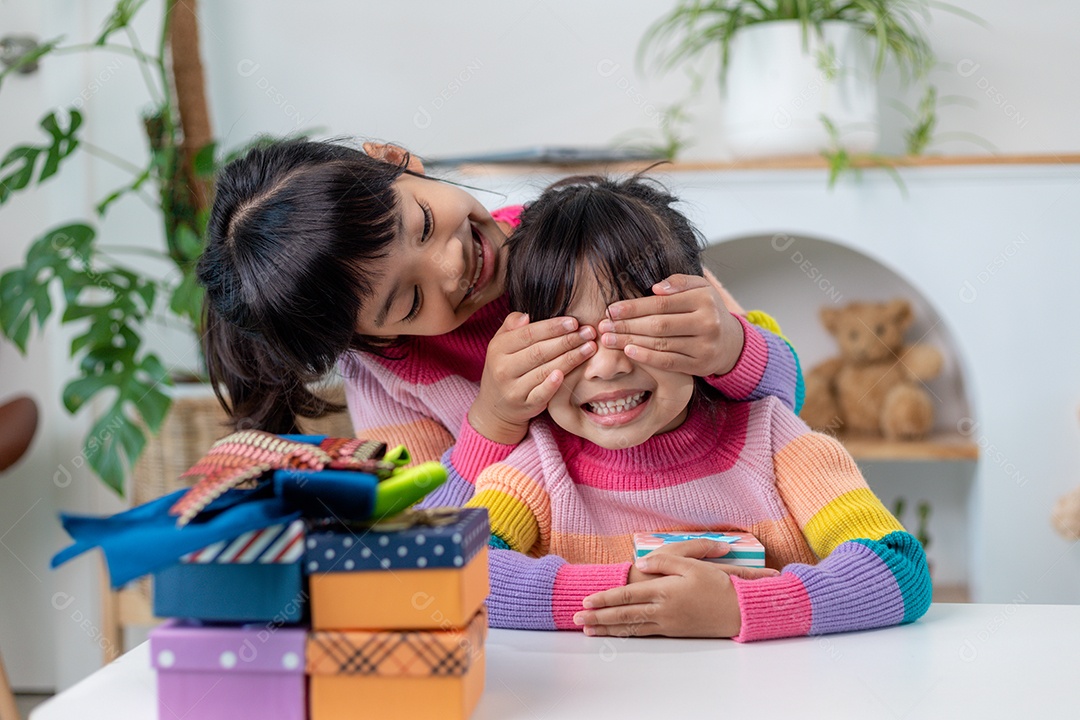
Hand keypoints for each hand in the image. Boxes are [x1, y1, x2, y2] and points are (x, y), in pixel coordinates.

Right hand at [468, 312, 595, 443]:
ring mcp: (513, 388)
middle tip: (589, 332)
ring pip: (544, 371)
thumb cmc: (506, 366)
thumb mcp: (502, 343)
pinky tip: (566, 374)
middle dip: (567, 340)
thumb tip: (527, 316)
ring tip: (590, 348)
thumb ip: (512, 325)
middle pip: (539, 351)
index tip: (574, 322)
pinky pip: (540, 395)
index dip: (552, 327)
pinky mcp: (524, 405)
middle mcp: (503, 368)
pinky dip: (552, 385)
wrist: (497, 405)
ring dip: (570, 359)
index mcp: (498, 348)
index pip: (528, 334)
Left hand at [575, 539, 778, 637]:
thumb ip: (663, 561)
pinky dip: (627, 634)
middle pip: (624, 614)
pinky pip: (645, 633)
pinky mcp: (674, 631)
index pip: (627, 595)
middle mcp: (662, 609)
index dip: (605, 599)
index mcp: (664, 590)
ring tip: (589, 630)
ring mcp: (667, 623)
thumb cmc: (716, 583)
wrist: (739, 608)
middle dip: (598, 617)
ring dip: (608, 629)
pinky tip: (617, 634)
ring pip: (631, 627)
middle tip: (577, 619)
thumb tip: (642, 563)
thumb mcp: (691, 563)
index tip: (587, 601)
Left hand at [598, 273, 744, 376]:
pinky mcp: (700, 365)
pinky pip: (668, 362)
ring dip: (630, 342)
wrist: (730, 341)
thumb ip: (679, 282)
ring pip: (661, 344)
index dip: (634, 307)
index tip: (611, 309)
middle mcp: (708, 323)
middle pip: (659, 325)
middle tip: (604, 326)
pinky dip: (646, 358)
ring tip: (609, 339)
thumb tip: (656, 288)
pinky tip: (628, 352)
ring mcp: (705, 346)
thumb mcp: (699, 288)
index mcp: (705, 299)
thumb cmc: (707, 310)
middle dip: (627, 326)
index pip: (661, 304)